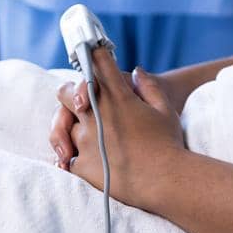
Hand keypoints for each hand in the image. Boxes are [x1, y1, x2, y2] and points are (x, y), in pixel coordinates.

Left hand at [51, 47, 185, 206]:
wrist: (165, 181)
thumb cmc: (169, 144)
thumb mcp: (165, 109)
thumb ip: (149, 87)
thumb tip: (136, 71)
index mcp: (118, 98)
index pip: (100, 65)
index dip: (94, 55)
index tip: (90, 51)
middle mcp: (97, 115)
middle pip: (66, 93)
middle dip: (70, 93)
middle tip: (79, 99)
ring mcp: (85, 140)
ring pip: (64, 125)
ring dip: (73, 127)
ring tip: (86, 135)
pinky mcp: (81, 164)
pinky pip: (68, 157)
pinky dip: (74, 157)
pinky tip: (84, 158)